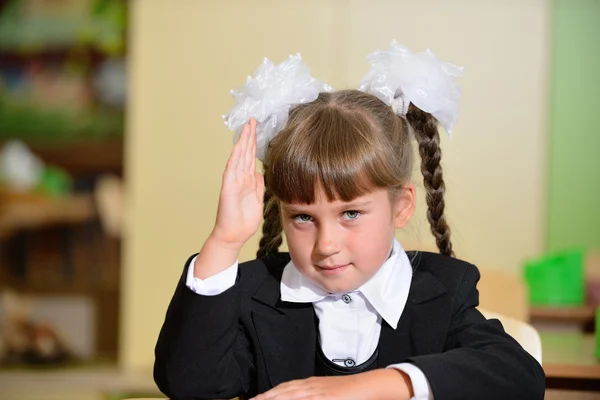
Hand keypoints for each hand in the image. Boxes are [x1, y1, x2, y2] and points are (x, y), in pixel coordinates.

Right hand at [211, 118, 264, 249]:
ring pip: (239, 157)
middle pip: (245, 153)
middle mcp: (239, 178)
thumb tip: (260, 173)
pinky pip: (232, 169)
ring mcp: (233, 181)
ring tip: (247, 126)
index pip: (251, 158)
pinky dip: (236, 157)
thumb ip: (258, 186)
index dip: (254, 144)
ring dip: (243, 142)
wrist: (234, 235)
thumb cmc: (244, 220)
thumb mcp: (257, 200)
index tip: (258, 130)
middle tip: (253, 120)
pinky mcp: (228, 187)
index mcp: (247, 181)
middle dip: (249, 137)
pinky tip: (240, 146)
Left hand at [250, 369, 412, 399]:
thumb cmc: (349, 393)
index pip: (282, 390)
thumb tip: (294, 394)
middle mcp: (310, 387)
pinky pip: (305, 398)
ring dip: (274, 398)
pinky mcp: (325, 397)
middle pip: (282, 393)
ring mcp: (318, 393)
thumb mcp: (326, 393)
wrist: (370, 387)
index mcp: (309, 385)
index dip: (267, 396)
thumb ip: (310, 394)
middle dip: (265, 398)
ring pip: (290, 395)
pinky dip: (292, 397)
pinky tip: (283, 399)